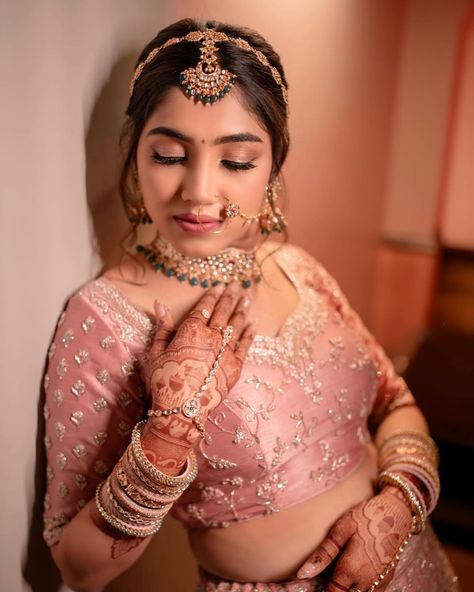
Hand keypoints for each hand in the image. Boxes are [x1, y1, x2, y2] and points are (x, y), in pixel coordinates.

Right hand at [141, 282, 254, 462]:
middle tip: (237, 285)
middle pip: (223, 312)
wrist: (181, 410)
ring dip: (242, 310)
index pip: (205, 307)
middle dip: (230, 296)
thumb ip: (162, 327)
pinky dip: (250, 334)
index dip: (212, 295)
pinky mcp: (236, 366)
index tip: (219, 286)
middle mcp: (212, 337)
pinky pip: (245, 346)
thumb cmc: (164, 381)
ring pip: (237, 325)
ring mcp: (226, 351)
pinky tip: (253, 325)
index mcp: (191, 331)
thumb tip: (159, 304)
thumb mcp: (156, 352)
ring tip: (247, 299)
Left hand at [296, 486, 412, 591]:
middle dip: (332, 588)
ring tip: (335, 574)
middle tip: (321, 577)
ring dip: (346, 588)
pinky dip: (358, 588)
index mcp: (351, 570)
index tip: (310, 585)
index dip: (319, 591)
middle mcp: (366, 582)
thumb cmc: (366, 517)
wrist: (397, 512)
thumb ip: (323, 554)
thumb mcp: (341, 530)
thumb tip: (303, 574)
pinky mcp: (386, 580)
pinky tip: (351, 576)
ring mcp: (379, 583)